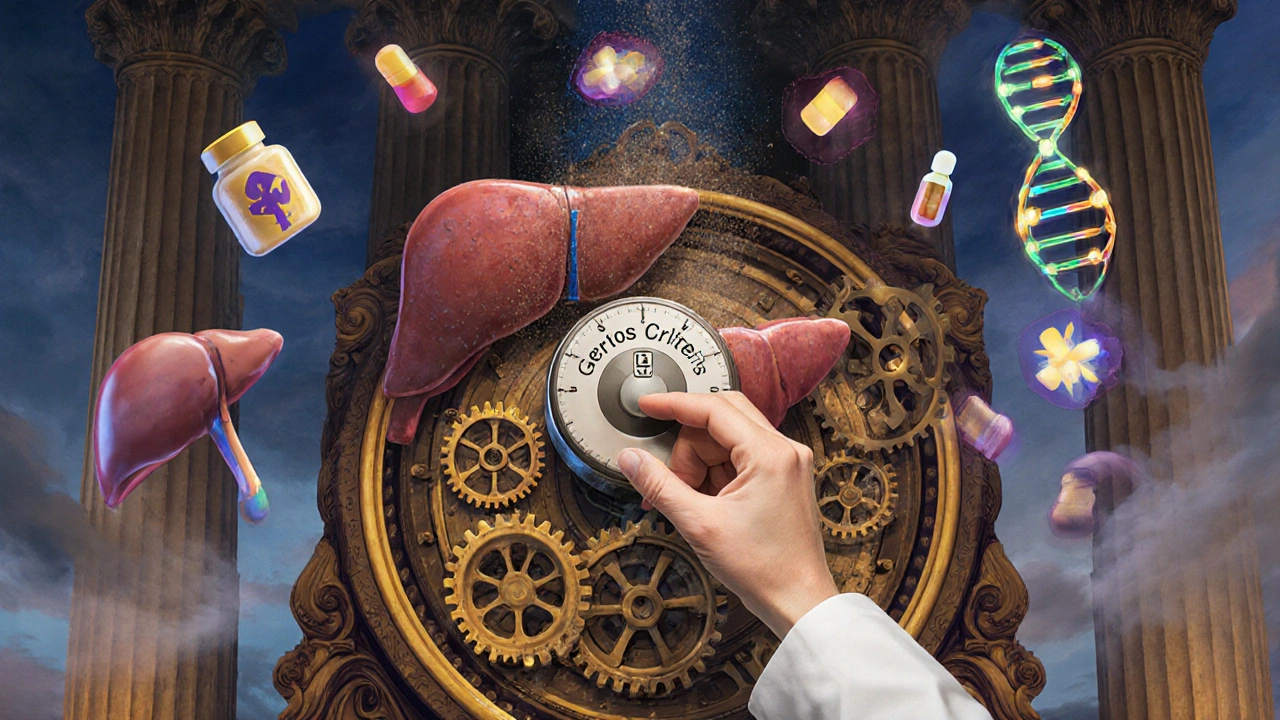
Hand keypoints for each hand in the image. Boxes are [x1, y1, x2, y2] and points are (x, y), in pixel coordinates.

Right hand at [616, 391, 837, 637]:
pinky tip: (704, 502)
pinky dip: (715, 474)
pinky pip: (741, 458)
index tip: (647, 405)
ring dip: (700, 464)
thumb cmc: (763, 569)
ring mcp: (787, 463)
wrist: (798, 601)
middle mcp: (785, 450)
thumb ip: (660, 485)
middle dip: (687, 446)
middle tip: (670, 479)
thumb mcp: (699, 525)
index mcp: (770, 454)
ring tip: (688, 502)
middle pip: (721, 420)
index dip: (674, 404)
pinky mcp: (784, 478)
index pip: (714, 408)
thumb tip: (630, 459)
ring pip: (728, 440)